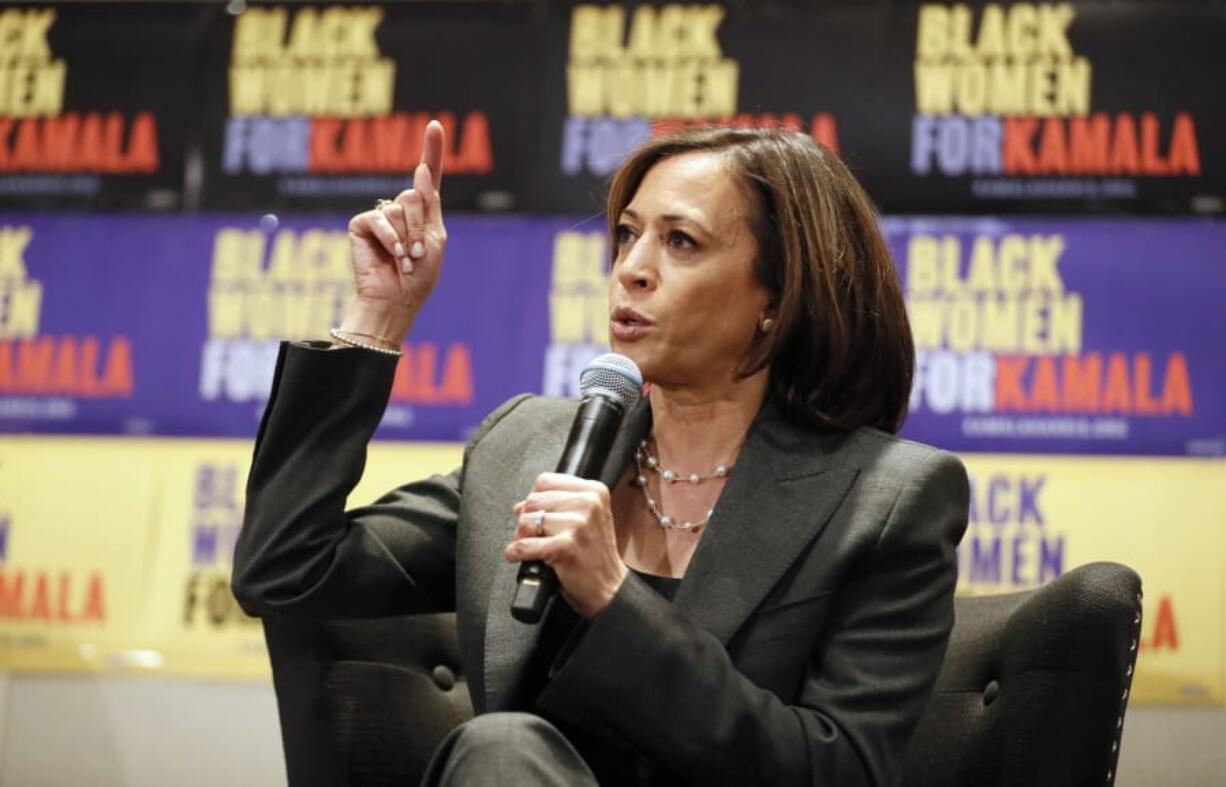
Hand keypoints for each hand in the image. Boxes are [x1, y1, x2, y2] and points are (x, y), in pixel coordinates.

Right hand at [340, 120, 446, 344]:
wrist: (396, 300)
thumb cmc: (418, 276)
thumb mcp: (434, 238)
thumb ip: (429, 204)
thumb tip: (420, 170)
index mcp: (423, 213)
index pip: (428, 177)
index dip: (432, 150)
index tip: (437, 125)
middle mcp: (400, 210)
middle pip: (415, 195)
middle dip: (420, 226)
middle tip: (418, 252)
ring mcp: (380, 216)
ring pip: (399, 207)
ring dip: (408, 237)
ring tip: (404, 259)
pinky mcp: (361, 224)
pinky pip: (380, 219)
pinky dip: (390, 239)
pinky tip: (392, 256)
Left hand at [506, 473, 628, 618]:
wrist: (610, 588)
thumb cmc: (596, 556)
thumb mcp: (588, 519)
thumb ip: (559, 505)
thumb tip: (521, 505)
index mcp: (594, 491)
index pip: (545, 481)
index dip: (534, 499)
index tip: (536, 514)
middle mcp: (588, 504)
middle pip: (533, 501)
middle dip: (526, 520)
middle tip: (533, 536)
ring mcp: (578, 525)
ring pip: (526, 521)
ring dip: (521, 537)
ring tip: (532, 547)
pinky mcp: (565, 547)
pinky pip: (524, 545)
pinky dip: (516, 553)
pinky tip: (520, 557)